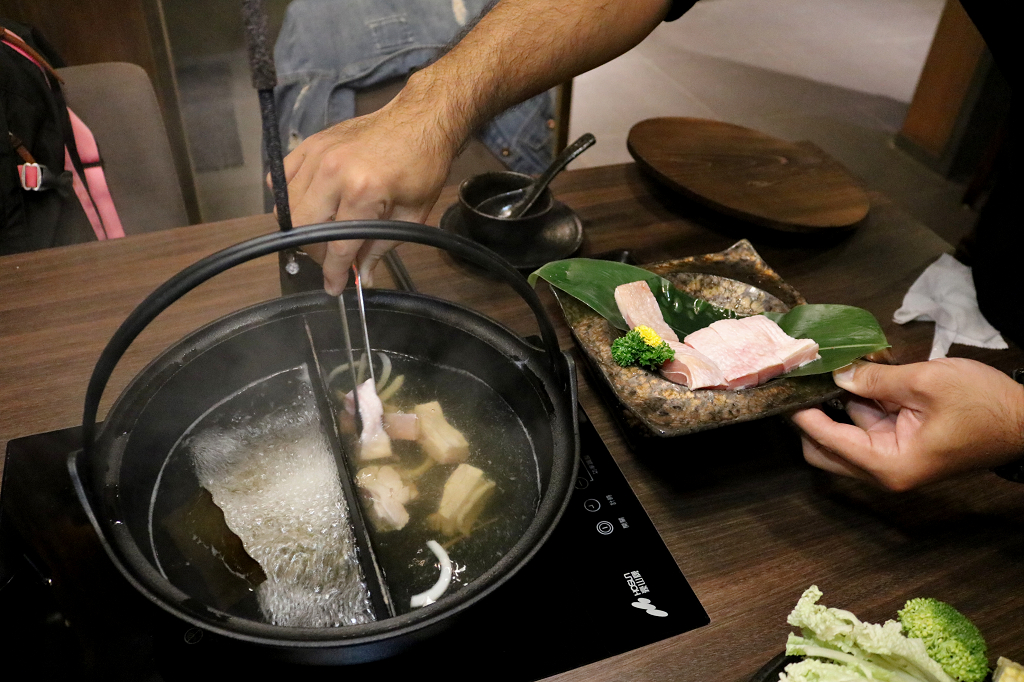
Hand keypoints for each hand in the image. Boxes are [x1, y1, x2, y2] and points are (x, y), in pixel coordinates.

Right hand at [279, 93, 459, 293]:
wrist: (420, 119)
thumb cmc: (422, 167)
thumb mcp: (412, 215)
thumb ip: (381, 247)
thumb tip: (364, 278)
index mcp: (363, 192)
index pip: (338, 246)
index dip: (334, 273)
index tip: (333, 289)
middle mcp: (333, 173)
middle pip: (303, 229)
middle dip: (315, 253)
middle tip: (332, 258)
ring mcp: (317, 155)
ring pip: (288, 207)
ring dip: (302, 229)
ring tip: (324, 234)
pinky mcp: (310, 144)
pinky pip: (282, 178)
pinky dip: (288, 197)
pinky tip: (310, 205)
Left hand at [790, 359, 1023, 490]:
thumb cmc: (983, 405)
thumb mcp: (926, 382)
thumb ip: (875, 380)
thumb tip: (836, 374)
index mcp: (888, 465)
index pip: (826, 441)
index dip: (800, 414)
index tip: (782, 389)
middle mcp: (885, 470)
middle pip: (825, 449)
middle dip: (810, 416)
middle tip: (799, 381)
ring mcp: (892, 460)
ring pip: (842, 436)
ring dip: (833, 407)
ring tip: (824, 371)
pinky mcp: (901, 446)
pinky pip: (865, 428)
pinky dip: (855, 406)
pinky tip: (852, 378)